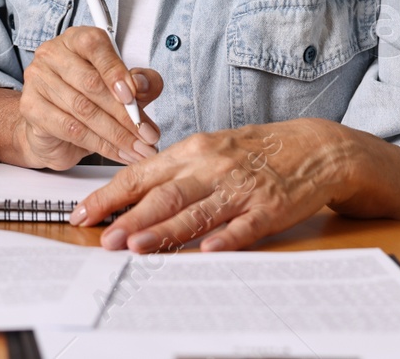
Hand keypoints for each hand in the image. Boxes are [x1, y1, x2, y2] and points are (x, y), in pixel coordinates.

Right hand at [13, 26, 162, 169]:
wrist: (53, 129)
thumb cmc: (89, 99)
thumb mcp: (124, 88)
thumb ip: (141, 82)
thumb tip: (143, 84)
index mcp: (76, 40)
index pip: (94, 46)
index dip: (115, 71)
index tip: (134, 96)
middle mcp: (53, 54)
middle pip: (91, 83)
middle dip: (124, 114)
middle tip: (147, 134)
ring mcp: (38, 79)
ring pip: (83, 109)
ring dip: (116, 134)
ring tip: (139, 148)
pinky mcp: (31, 107)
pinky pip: (70, 128)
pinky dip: (99, 144)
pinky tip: (118, 153)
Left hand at [72, 118, 354, 251]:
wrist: (314, 148)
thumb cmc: (254, 151)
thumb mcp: (209, 149)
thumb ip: (173, 172)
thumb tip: (131, 195)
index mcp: (191, 151)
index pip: (141, 174)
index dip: (109, 195)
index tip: (84, 213)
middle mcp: (211, 167)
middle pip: (163, 195)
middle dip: (129, 218)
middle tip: (103, 239)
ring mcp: (240, 189)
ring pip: (196, 212)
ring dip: (164, 231)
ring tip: (137, 247)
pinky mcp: (269, 209)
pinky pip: (243, 226)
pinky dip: (225, 239)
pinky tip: (207, 250)